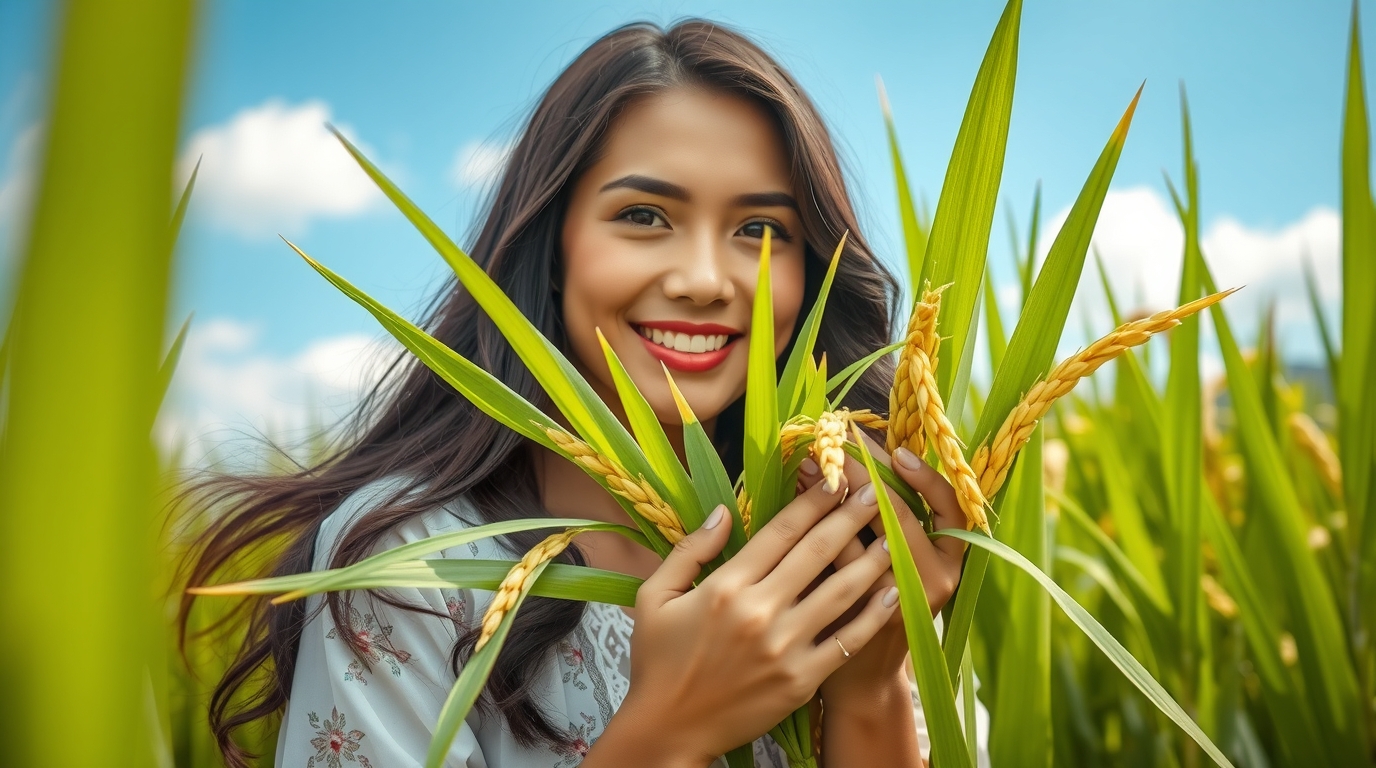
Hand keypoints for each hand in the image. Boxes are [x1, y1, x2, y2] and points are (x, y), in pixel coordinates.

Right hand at [585, 477, 899, 766]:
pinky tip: (892, 593)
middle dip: (849, 517)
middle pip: (816, 553)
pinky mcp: (800, 679)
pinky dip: (872, 616)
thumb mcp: (654, 596)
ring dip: (871, 560)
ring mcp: (784, 648)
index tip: (834, 480)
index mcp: (725, 586)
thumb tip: (724, 510)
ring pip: (840, 593)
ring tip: (895, 536)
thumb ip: (690, 550)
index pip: (780, 531)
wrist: (669, 729)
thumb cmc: (657, 661)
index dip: (812, 502)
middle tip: (874, 493)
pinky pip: (845, 641)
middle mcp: (758, 612)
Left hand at [797, 435, 966, 704]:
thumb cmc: (874, 608)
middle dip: (863, 475)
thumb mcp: (899, 563)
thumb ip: (890, 519)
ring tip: (808, 467)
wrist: (860, 679)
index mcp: (951, 560)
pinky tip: (795, 512)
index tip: (895, 450)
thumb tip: (858, 456)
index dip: (924, 475)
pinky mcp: (868, 618)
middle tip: (832, 447)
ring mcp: (904, 600)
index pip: (949, 504)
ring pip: (870, 536)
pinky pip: (842, 568)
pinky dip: (817, 535)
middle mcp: (936, 578)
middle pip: (901, 513)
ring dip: (835, 497)